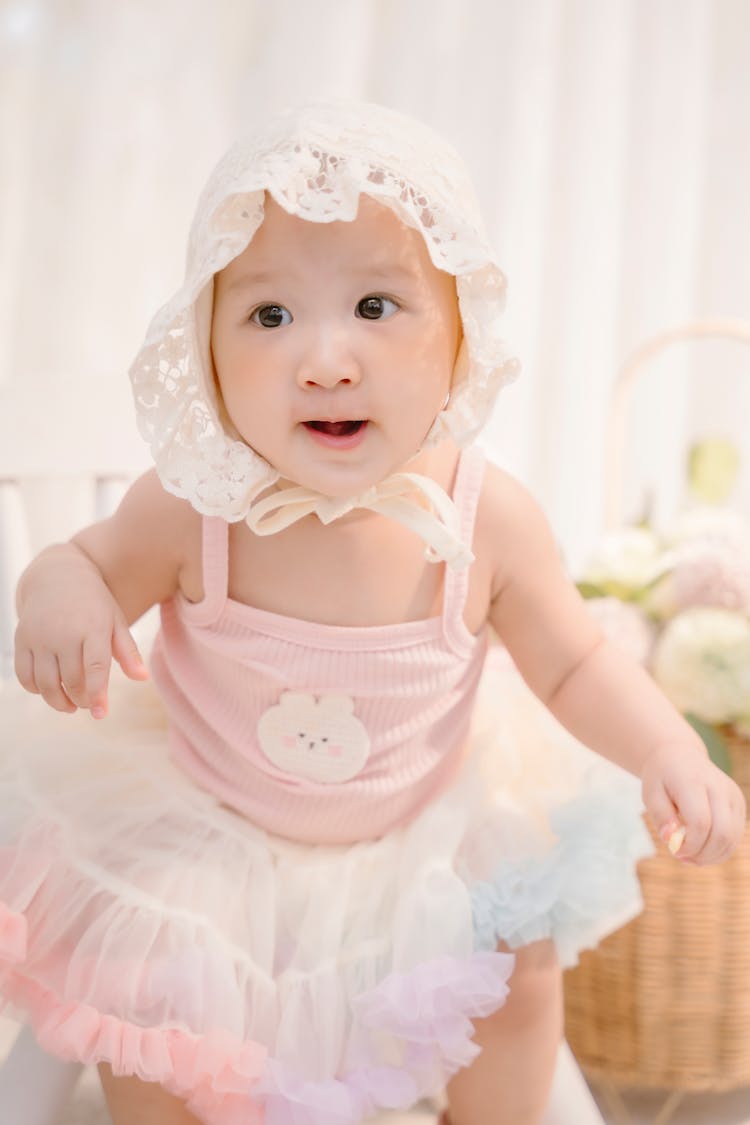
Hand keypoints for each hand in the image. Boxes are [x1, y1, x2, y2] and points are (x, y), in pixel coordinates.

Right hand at [14, 544, 148, 718]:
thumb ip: (128, 652)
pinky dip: (36, 690)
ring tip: (71, 705)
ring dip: (58, 701)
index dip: (98, 696)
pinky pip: (25, 676)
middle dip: (82, 700)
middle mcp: (63, 633)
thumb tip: (143, 678)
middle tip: (90, 705)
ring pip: (46, 683)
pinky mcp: (22, 639)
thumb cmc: (94, 603)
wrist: (59, 575)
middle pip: (71, 680)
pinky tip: (50, 690)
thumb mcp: (116, 621)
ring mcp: (39, 636)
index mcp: (92, 628)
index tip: (101, 714)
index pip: (95, 669)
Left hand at [641, 740, 746, 864]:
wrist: (680, 755)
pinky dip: (719, 851)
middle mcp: (719, 787)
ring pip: (732, 839)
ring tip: (690, 857)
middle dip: (702, 854)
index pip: (701, 822)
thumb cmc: (662, 777)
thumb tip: (671, 840)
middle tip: (681, 857)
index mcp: (694, 781)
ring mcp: (733, 796)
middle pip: (722, 834)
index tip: (673, 850)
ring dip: (711, 856)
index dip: (689, 845)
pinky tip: (701, 850)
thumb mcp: (650, 793)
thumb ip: (661, 816)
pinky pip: (735, 837)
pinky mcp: (739, 804)